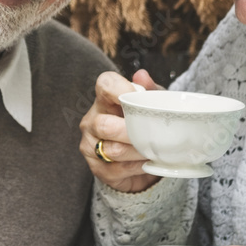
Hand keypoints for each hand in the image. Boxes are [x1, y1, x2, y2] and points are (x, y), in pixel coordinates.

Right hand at [79, 69, 163, 192]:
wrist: (139, 159)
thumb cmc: (143, 125)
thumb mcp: (151, 105)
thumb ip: (149, 91)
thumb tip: (142, 76)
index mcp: (104, 100)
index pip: (104, 85)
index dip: (120, 88)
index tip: (139, 95)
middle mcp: (91, 121)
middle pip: (104, 125)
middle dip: (131, 132)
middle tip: (152, 134)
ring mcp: (90, 146)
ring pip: (114, 150)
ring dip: (139, 151)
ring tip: (155, 150)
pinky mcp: (97, 168)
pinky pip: (118, 169)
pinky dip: (138, 167)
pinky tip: (147, 162)